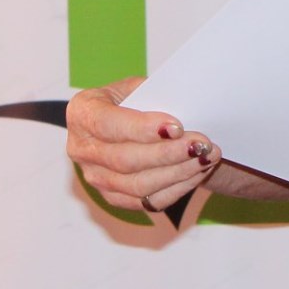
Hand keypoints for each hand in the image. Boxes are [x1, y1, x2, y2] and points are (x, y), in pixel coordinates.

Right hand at [66, 77, 218, 212]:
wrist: (122, 123)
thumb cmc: (131, 99)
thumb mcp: (136, 87)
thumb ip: (154, 96)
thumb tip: (184, 108)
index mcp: (82, 113)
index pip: (108, 124)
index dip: (142, 128)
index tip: (176, 127)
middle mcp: (82, 149)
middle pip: (125, 160)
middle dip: (168, 154)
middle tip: (201, 145)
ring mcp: (95, 178)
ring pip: (138, 185)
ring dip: (178, 173)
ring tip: (206, 158)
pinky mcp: (113, 198)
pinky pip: (148, 201)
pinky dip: (177, 188)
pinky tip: (197, 173)